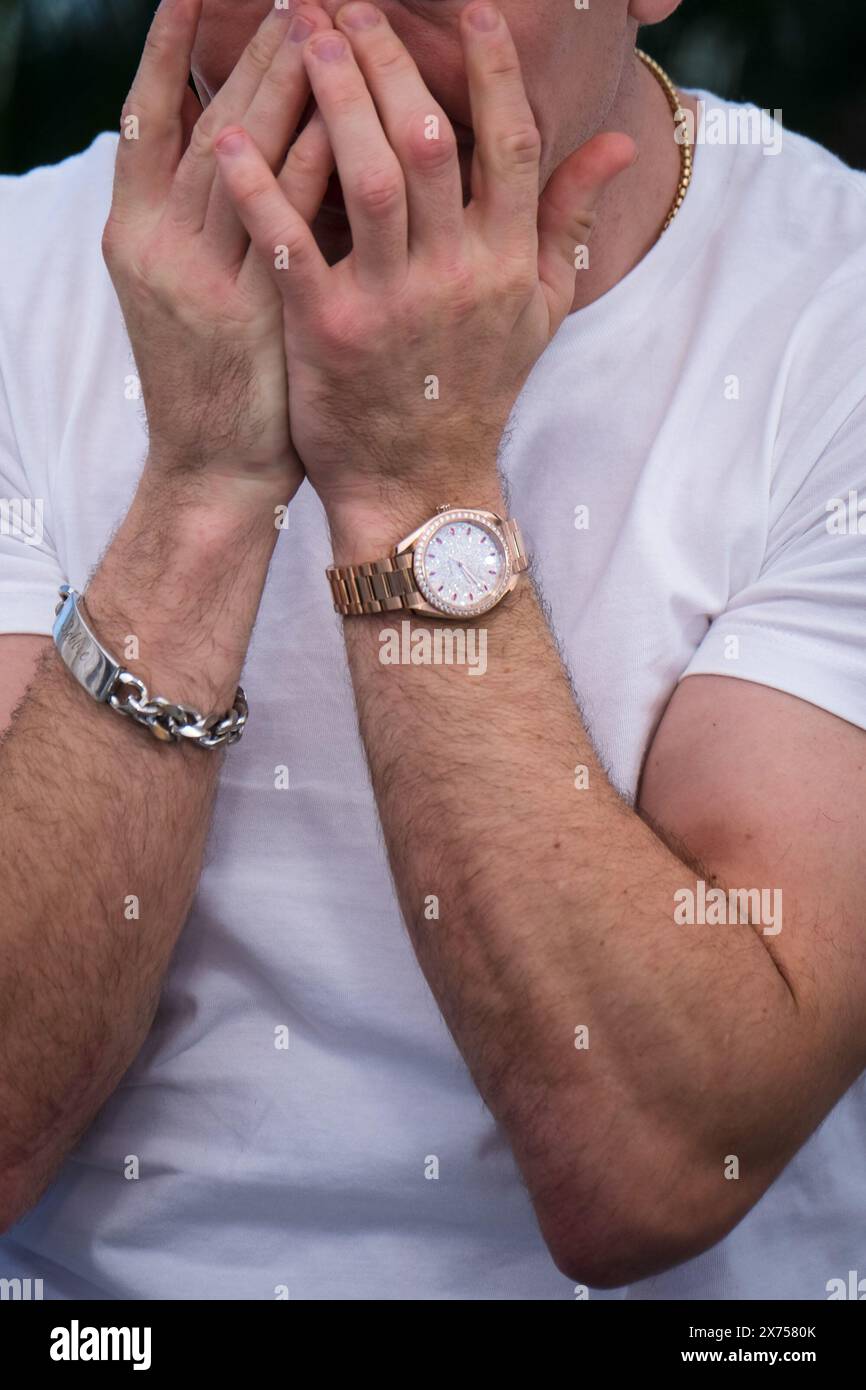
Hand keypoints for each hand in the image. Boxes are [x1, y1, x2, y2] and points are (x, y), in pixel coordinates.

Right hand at [101, 0, 333, 501]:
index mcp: (133, 230)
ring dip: (283, 84)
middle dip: (253, 51)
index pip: (149, 115)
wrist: (215, 472)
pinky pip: (287, 222)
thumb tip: (237, 144)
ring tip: (319, 20)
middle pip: (206, 121)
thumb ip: (208, 219)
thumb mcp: (191, 287)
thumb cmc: (218, 379)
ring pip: (241, 157)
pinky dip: (312, 165)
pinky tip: (346, 117)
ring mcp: (200, 279)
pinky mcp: (250, 314)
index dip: (169, 48)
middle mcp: (156, 244)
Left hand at [212, 0, 633, 541]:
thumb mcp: (539, 309)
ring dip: (336, 97)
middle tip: (351, 3)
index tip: (473, 9)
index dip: (493, 68)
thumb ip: (569, 220)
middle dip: (390, 60)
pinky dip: (261, 189)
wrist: (420, 484)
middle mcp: (456, 275)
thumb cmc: (477, 388)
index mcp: (507, 262)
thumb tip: (617, 140)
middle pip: (431, 141)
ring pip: (368, 178)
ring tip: (304, 33)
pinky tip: (232, 137)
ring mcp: (392, 304)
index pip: (511, 143)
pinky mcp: (329, 332)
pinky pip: (292, 246)